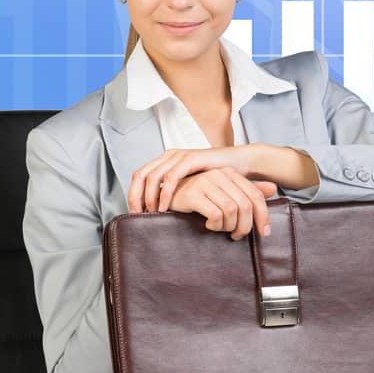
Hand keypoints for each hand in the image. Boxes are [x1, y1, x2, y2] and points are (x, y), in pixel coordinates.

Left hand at [128, 145, 260, 213]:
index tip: (134, 213)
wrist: (240, 162)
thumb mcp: (191, 184)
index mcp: (166, 161)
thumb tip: (160, 209)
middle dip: (135, 197)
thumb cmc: (217, 177)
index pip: (139, 176)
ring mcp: (179, 156)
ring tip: (150, 213)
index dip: (133, 194)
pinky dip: (164, 192)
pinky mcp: (191, 158)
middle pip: (140, 175)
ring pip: (152, 176)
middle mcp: (169, 156)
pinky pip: (171, 177)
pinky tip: (164, 206)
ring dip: (148, 196)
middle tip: (137, 216)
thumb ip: (177, 190)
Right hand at [165, 168, 281, 240]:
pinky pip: (215, 215)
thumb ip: (247, 190)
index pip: (256, 195)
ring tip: (220, 229)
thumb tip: (274, 188)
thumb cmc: (196, 196)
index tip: (264, 232)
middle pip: (246, 205)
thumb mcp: (224, 192)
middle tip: (237, 236)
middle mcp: (219, 174)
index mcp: (230, 173)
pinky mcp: (192, 194)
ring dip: (228, 227)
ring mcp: (205, 182)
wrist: (165, 197)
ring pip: (232, 211)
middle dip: (245, 226)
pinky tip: (208, 225)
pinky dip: (215, 225)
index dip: (263, 216)